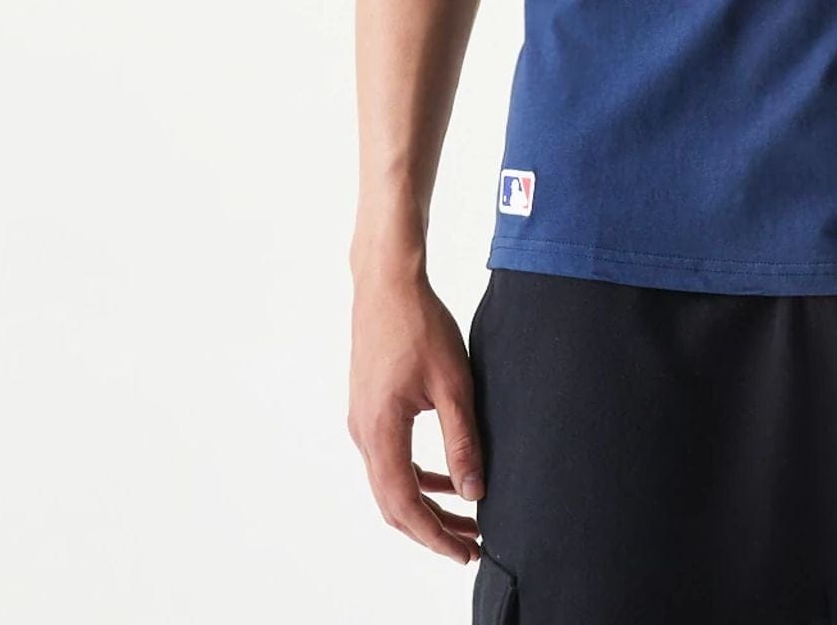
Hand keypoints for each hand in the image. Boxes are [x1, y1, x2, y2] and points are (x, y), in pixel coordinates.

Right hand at [348, 271, 484, 562]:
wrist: (386, 283)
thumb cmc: (420, 324)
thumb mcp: (454, 384)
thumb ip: (463, 441)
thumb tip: (474, 492)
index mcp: (381, 431)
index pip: (404, 505)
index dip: (435, 536)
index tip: (466, 552)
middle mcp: (363, 433)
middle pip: (394, 503)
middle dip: (433, 529)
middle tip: (471, 545)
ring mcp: (362, 421)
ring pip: (391, 483)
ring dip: (426, 504)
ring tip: (466, 519)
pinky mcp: (369, 409)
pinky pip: (390, 459)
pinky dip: (417, 477)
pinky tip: (446, 479)